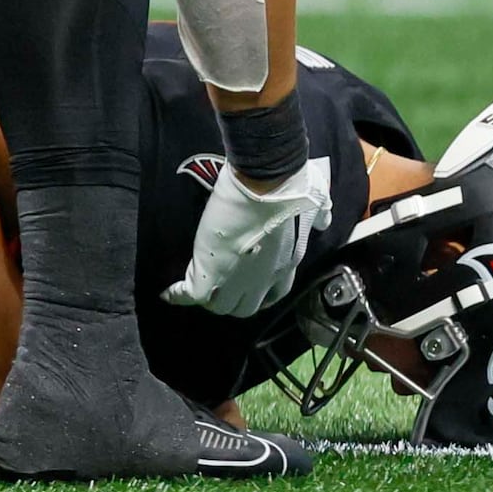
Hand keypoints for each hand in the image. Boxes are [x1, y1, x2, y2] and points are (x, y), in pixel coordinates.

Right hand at [163, 153, 332, 317]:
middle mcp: (264, 279)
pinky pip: (192, 295)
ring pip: (219, 306)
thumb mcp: (309, 211)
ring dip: (207, 298)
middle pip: (244, 307)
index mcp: (286, 263)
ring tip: (193, 286)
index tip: (248, 286)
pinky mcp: (211, 272)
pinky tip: (168, 293)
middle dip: (231, 300)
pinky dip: (178, 296)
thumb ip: (317, 216)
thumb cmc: (288, 190)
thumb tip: (323, 219)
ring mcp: (237, 279)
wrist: (266, 184)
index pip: (274, 293)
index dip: (259, 294)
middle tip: (217, 286)